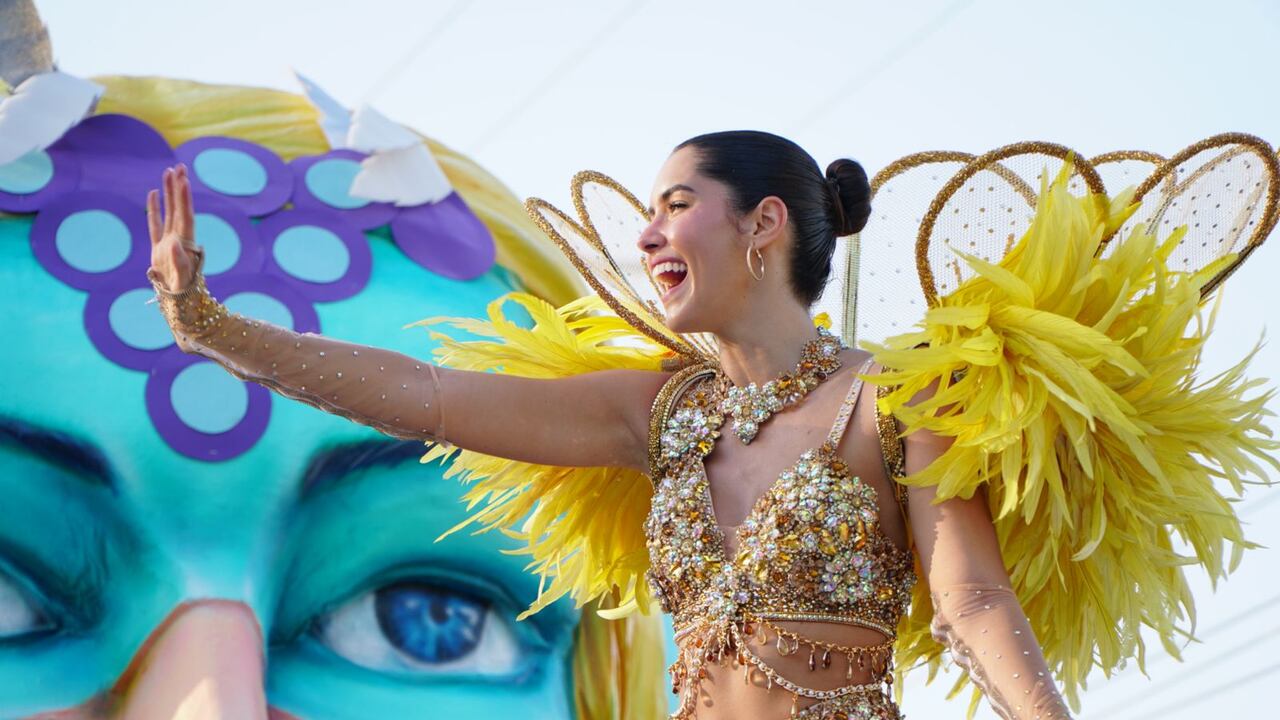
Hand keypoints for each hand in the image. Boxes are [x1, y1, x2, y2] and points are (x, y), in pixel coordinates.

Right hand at [146, 164, 200, 293]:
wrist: (178, 301)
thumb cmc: (183, 291)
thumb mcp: (182, 278)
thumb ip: (179, 262)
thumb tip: (173, 244)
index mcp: (186, 243)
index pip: (185, 215)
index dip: (185, 198)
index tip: (184, 180)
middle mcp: (179, 238)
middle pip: (179, 207)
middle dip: (179, 187)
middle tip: (179, 166)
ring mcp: (169, 240)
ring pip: (168, 211)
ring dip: (169, 192)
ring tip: (168, 171)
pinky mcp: (158, 247)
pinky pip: (155, 223)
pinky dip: (154, 208)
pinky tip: (153, 193)